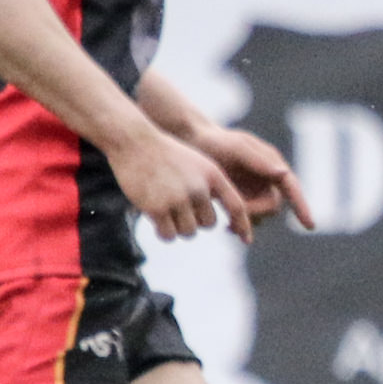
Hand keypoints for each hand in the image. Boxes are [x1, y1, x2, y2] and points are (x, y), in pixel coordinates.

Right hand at [115, 126, 243, 241]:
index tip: (247, 240)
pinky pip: (169, 236)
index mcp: (213, 175)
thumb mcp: (196, 165)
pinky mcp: (157, 208)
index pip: (236, 206)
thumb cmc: (166, 156)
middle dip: (195, 221)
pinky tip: (155, 219)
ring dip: (178, 227)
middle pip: (208, 224)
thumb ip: (210, 188)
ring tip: (165, 209)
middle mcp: (199, 188)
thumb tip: (214, 221)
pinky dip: (164, 233)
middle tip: (178, 207)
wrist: (135, 143)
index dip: (243, 225)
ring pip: (189, 232)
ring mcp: (178, 198)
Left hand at [191, 125, 315, 241]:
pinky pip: (246, 218)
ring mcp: (254, 190)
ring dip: (248, 223)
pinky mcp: (241, 199)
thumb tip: (284, 173)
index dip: (302, 206)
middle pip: (272, 206)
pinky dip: (239, 225)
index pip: (292, 187)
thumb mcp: (236, 148)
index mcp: (272, 164)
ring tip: (229, 226)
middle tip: (232, 218)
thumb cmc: (215, 141)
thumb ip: (258, 160)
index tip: (310, 225)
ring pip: (260, 216)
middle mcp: (267, 178)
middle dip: (256, 213)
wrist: (192, 143)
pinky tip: (226, 227)